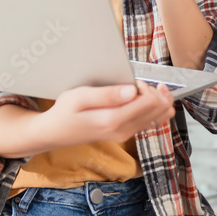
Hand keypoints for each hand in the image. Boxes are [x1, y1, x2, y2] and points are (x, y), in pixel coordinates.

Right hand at [37, 81, 174, 147]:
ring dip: (157, 100)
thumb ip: (107, 94)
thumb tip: (132, 91)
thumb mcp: (80, 97)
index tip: (134, 81)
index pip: (151, 103)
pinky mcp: (125, 133)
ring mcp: (126, 134)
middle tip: (140, 83)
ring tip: (143, 89)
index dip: (148, 87)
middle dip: (156, 92)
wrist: (56, 133)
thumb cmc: (66, 112)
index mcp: (114, 121)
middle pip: (160, 110)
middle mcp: (124, 130)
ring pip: (159, 116)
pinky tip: (140, 98)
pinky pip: (150, 121)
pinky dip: (153, 107)